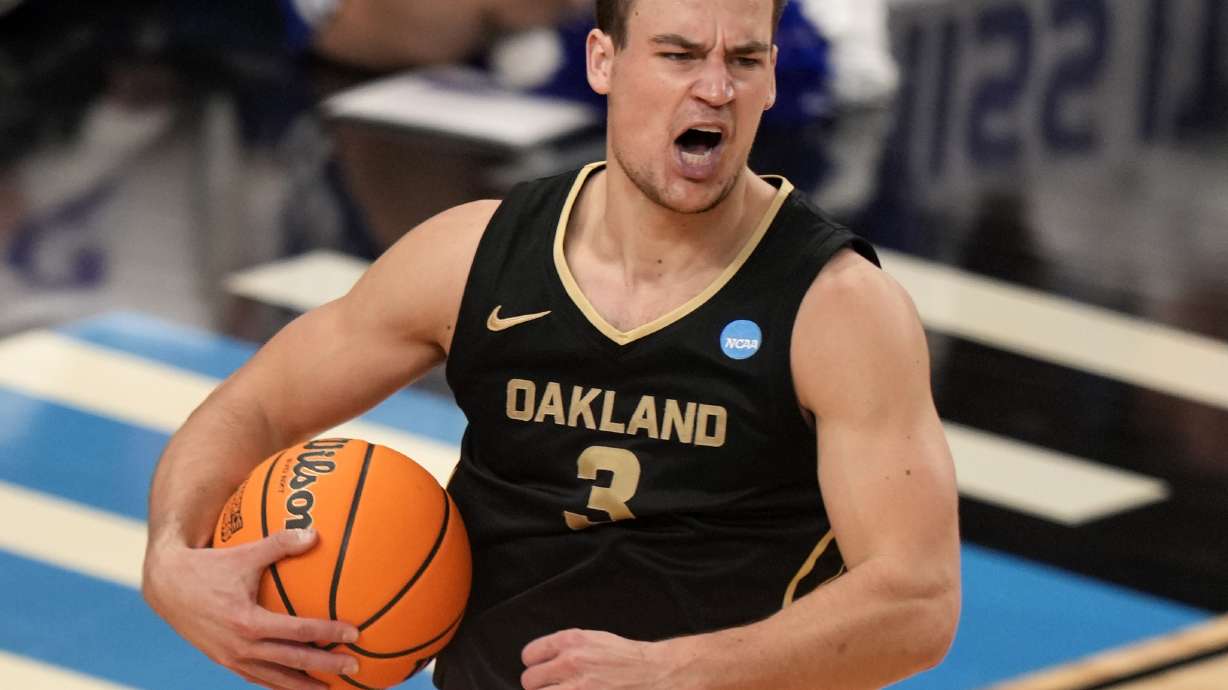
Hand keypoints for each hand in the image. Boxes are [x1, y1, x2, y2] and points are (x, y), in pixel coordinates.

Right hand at [142, 528, 359, 689]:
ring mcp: (231, 657)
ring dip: (303, 685)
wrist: (166, 586)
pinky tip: (295, 685)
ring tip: (330, 688)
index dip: (328, 634)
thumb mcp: (244, 553)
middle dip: (326, 667)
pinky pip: (256, 678)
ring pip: (275, 678)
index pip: (298, 631)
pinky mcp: (223, 661)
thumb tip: (315, 535)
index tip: (355, 635)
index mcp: (248, 622)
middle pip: (292, 662)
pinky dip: (278, 684)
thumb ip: (280, 544)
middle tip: (356, 668)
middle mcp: (240, 646)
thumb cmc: (208, 566)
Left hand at [521, 629, 680, 689]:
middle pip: (530, 680)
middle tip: (551, 687)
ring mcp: (577, 688)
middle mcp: (571, 663)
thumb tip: (542, 661)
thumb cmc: (624, 658)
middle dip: (539, 685)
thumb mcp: (593, 639)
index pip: (530, 655)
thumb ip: (565, 648)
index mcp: (571, 641)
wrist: (652, 674)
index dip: (534, 664)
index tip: (540, 670)